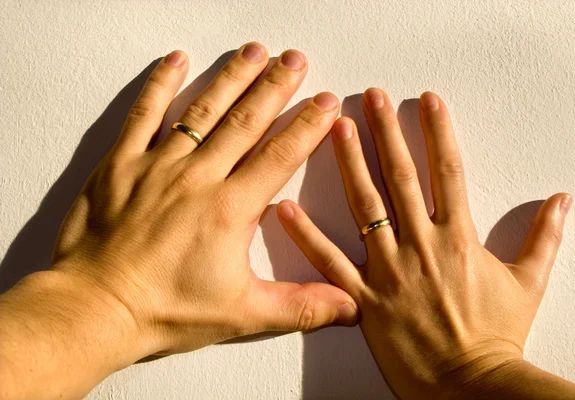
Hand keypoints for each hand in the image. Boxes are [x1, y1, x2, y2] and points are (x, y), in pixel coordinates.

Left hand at [51, 43, 356, 358]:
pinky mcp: (122, 164)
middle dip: (275, 87)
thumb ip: (300, 306)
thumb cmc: (167, 310)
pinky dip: (161, 85)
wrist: (97, 308)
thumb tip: (350, 307)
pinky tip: (177, 60)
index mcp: (230, 208)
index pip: (280, 155)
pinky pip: (144, 115)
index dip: (307, 125)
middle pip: (245, 121)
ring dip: (232, 78)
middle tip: (295, 59)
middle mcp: (198, 178)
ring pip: (202, 110)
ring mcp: (158, 166)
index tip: (326, 101)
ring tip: (255, 51)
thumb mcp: (242, 314)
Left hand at [278, 89, 572, 397]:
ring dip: (351, 165)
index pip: (448, 172)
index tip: (427, 101)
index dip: (438, 133)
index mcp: (457, 238)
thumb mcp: (529, 283)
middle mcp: (420, 246)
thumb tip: (563, 201)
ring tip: (337, 130)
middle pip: (401, 177)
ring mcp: (389, 270)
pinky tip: (287, 208)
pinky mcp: (363, 298)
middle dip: (388, 133)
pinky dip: (306, 235)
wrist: (468, 385)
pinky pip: (329, 263)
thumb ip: (544, 238)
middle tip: (373, 97)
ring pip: (366, 207)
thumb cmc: (496, 337)